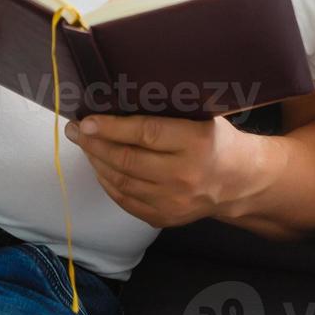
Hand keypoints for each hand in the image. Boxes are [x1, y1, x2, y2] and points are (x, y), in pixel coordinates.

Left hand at [64, 113, 256, 228]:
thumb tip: (117, 97)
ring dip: (97, 162)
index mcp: (195, 142)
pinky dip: (108, 183)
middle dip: (94, 144)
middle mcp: (184, 175)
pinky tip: (99, 167)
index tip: (86, 120)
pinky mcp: (166, 218)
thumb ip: (166, 109)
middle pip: (127, 160)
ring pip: (121, 182)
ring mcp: (174, 201)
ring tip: (84, 145)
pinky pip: (126, 201)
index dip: (111, 127)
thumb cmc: (215, 139)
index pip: (145, 134)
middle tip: (75, 130)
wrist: (239, 181)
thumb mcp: (201, 115)